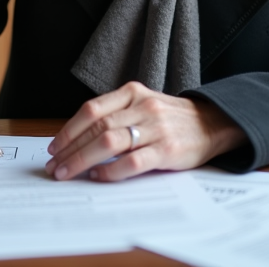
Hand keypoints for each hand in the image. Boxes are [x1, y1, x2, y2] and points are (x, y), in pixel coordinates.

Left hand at [44, 81, 246, 181]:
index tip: (55, 147)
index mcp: (133, 92)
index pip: (92, 110)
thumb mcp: (143, 105)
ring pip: (110, 142)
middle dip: (71, 149)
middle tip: (55, 166)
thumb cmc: (171, 118)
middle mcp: (143, 107)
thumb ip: (116, 115)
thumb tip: (79, 139)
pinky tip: (99, 176)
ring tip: (67, 173)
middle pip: (97, 128)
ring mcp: (156, 128)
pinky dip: (112, 170)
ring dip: (83, 160)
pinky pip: (133, 161)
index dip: (69, 130)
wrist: (213, 124)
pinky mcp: (167, 150)